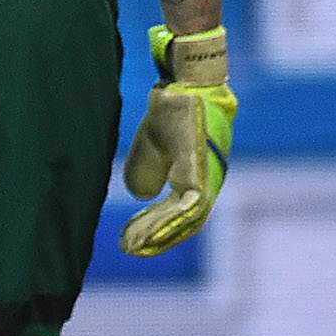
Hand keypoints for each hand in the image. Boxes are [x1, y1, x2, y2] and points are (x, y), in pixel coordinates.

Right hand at [120, 25, 235, 256]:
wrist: (188, 85)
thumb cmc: (173, 110)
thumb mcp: (152, 144)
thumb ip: (146, 170)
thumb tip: (142, 195)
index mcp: (194, 176)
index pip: (179, 212)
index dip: (156, 228)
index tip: (129, 241)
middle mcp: (205, 180)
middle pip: (185, 222)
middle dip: (156, 237)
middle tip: (129, 249)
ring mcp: (205, 177)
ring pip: (186, 220)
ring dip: (158, 234)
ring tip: (133, 245)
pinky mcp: (198, 172)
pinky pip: (186, 207)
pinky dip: (164, 223)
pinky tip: (146, 231)